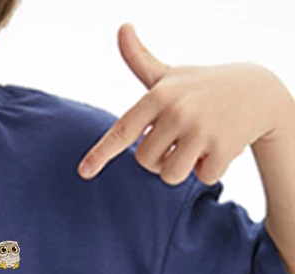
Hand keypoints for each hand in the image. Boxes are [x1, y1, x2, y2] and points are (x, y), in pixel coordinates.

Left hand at [77, 23, 286, 185]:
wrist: (257, 90)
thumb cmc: (201, 86)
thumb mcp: (170, 75)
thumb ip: (140, 60)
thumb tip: (122, 27)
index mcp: (158, 96)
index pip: (122, 130)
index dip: (101, 153)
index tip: (84, 172)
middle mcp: (177, 111)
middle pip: (145, 161)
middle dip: (158, 159)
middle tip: (178, 140)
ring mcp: (201, 129)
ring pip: (170, 175)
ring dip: (181, 169)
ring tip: (197, 146)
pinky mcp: (224, 147)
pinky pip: (201, 178)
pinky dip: (209, 170)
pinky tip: (220, 147)